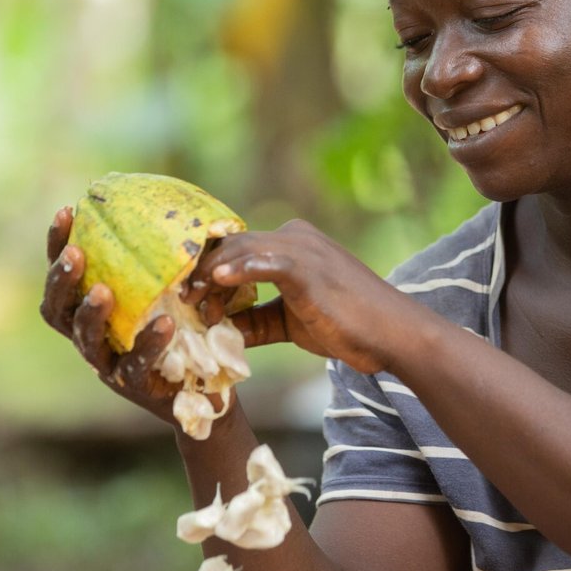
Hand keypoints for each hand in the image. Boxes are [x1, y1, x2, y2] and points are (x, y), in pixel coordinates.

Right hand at [39, 206, 220, 423]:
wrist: (205, 383)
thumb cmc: (183, 328)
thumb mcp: (168, 288)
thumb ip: (156, 259)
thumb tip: (168, 202)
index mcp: (89, 311)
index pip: (62, 275)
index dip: (57, 245)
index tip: (66, 210)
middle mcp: (89, 337)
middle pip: (57, 310)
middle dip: (62, 280)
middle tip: (76, 254)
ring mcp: (108, 365)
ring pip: (86, 340)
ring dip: (92, 313)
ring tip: (104, 290)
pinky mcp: (135, 387)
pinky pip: (135, 365)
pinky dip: (148, 343)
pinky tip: (164, 324)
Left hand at [191, 219, 419, 374]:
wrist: (392, 334)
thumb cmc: (349, 327)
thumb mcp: (292, 323)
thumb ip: (257, 320)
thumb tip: (220, 329)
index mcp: (292, 244)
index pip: (237, 248)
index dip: (206, 269)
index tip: (185, 297)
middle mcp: (295, 237)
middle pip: (231, 246)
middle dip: (200, 272)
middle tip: (179, 301)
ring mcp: (302, 249)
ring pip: (240, 252)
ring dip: (209, 277)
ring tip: (190, 301)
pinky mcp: (308, 268)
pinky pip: (264, 262)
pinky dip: (237, 270)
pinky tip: (215, 281)